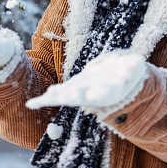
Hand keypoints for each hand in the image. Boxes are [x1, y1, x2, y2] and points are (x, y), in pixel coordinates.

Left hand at [25, 49, 148, 109]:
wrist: (114, 78)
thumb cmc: (125, 73)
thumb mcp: (133, 68)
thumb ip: (133, 67)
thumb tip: (135, 63)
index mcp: (109, 91)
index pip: (105, 93)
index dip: (99, 93)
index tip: (93, 94)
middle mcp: (92, 94)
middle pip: (82, 96)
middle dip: (73, 95)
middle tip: (64, 95)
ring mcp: (79, 92)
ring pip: (65, 97)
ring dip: (55, 97)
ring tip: (43, 98)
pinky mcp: (69, 89)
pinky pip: (54, 95)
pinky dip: (43, 100)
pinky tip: (30, 105)